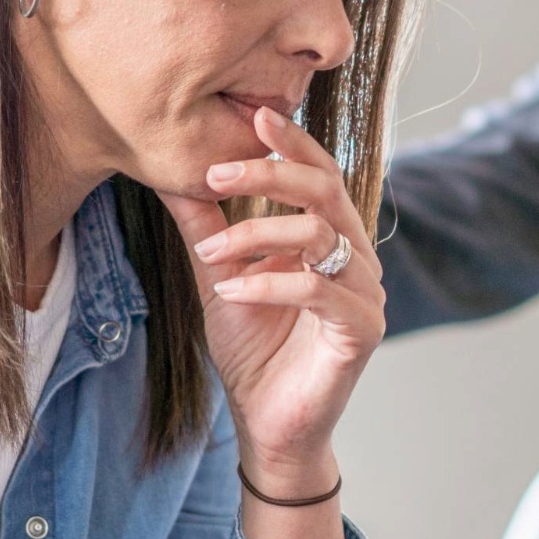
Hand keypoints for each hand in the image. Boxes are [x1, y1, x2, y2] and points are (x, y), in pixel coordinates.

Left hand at [165, 106, 385, 484]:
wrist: (269, 424)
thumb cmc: (254, 351)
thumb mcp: (219, 276)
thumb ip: (205, 227)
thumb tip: (172, 174)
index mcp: (331, 237)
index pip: (320, 173)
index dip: (292, 143)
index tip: (254, 114)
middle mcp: (357, 258)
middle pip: (325, 190)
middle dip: (268, 174)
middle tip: (214, 174)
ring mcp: (365, 293)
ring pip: (318, 234)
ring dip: (255, 234)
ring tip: (211, 256)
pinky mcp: (362, 330)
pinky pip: (316, 289)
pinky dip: (267, 284)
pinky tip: (230, 291)